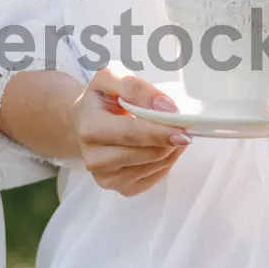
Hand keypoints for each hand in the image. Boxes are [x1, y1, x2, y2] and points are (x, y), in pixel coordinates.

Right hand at [70, 61, 190, 194]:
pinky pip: (156, 176)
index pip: (132, 132)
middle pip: (149, 152)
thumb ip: (135, 87)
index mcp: (90, 129)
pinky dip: (166, 160)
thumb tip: (166, 108)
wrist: (84, 123)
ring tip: (170, 131)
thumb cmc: (100, 99)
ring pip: (156, 165)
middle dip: (171, 138)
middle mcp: (95, 159)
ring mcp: (107, 178)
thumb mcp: (110, 78)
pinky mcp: (121, 189)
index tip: (184, 128)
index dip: (160, 131)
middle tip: (184, 125)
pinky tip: (161, 145)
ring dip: (171, 148)